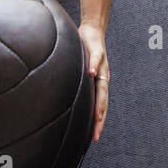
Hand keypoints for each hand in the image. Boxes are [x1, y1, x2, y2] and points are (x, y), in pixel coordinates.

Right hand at [78, 23, 107, 140]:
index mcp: (98, 83)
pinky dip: (93, 66)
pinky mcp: (96, 49)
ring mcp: (100, 64)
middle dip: (99, 118)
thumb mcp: (81, 71)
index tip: (94, 137)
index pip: (100, 105)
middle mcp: (102, 76)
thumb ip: (78, 84)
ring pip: (101, 84)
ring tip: (97, 115)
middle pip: (103, 100)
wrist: (93, 30)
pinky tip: (90, 72)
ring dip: (100, 100)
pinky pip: (95, 58)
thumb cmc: (85, 52)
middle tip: (96, 134)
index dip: (98, 121)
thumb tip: (65, 99)